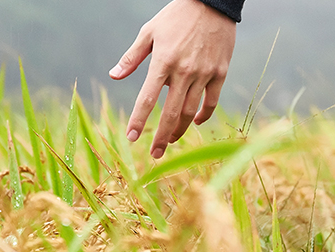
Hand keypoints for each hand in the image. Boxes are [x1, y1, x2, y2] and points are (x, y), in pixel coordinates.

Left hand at [110, 0, 236, 158]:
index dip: (139, 120)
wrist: (212, 2)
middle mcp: (184, 71)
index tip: (132, 138)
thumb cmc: (176, 16)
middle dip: (161, 137)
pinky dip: (203, 116)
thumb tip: (114, 76)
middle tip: (154, 154)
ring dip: (180, 130)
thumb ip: (132, 57)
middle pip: (172, 114)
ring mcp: (204, 73)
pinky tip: (195, 122)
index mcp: (163, 62)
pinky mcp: (220, 72)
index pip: (148, 99)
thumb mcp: (149, 32)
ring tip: (170, 141)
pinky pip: (211, 102)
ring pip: (191, 112)